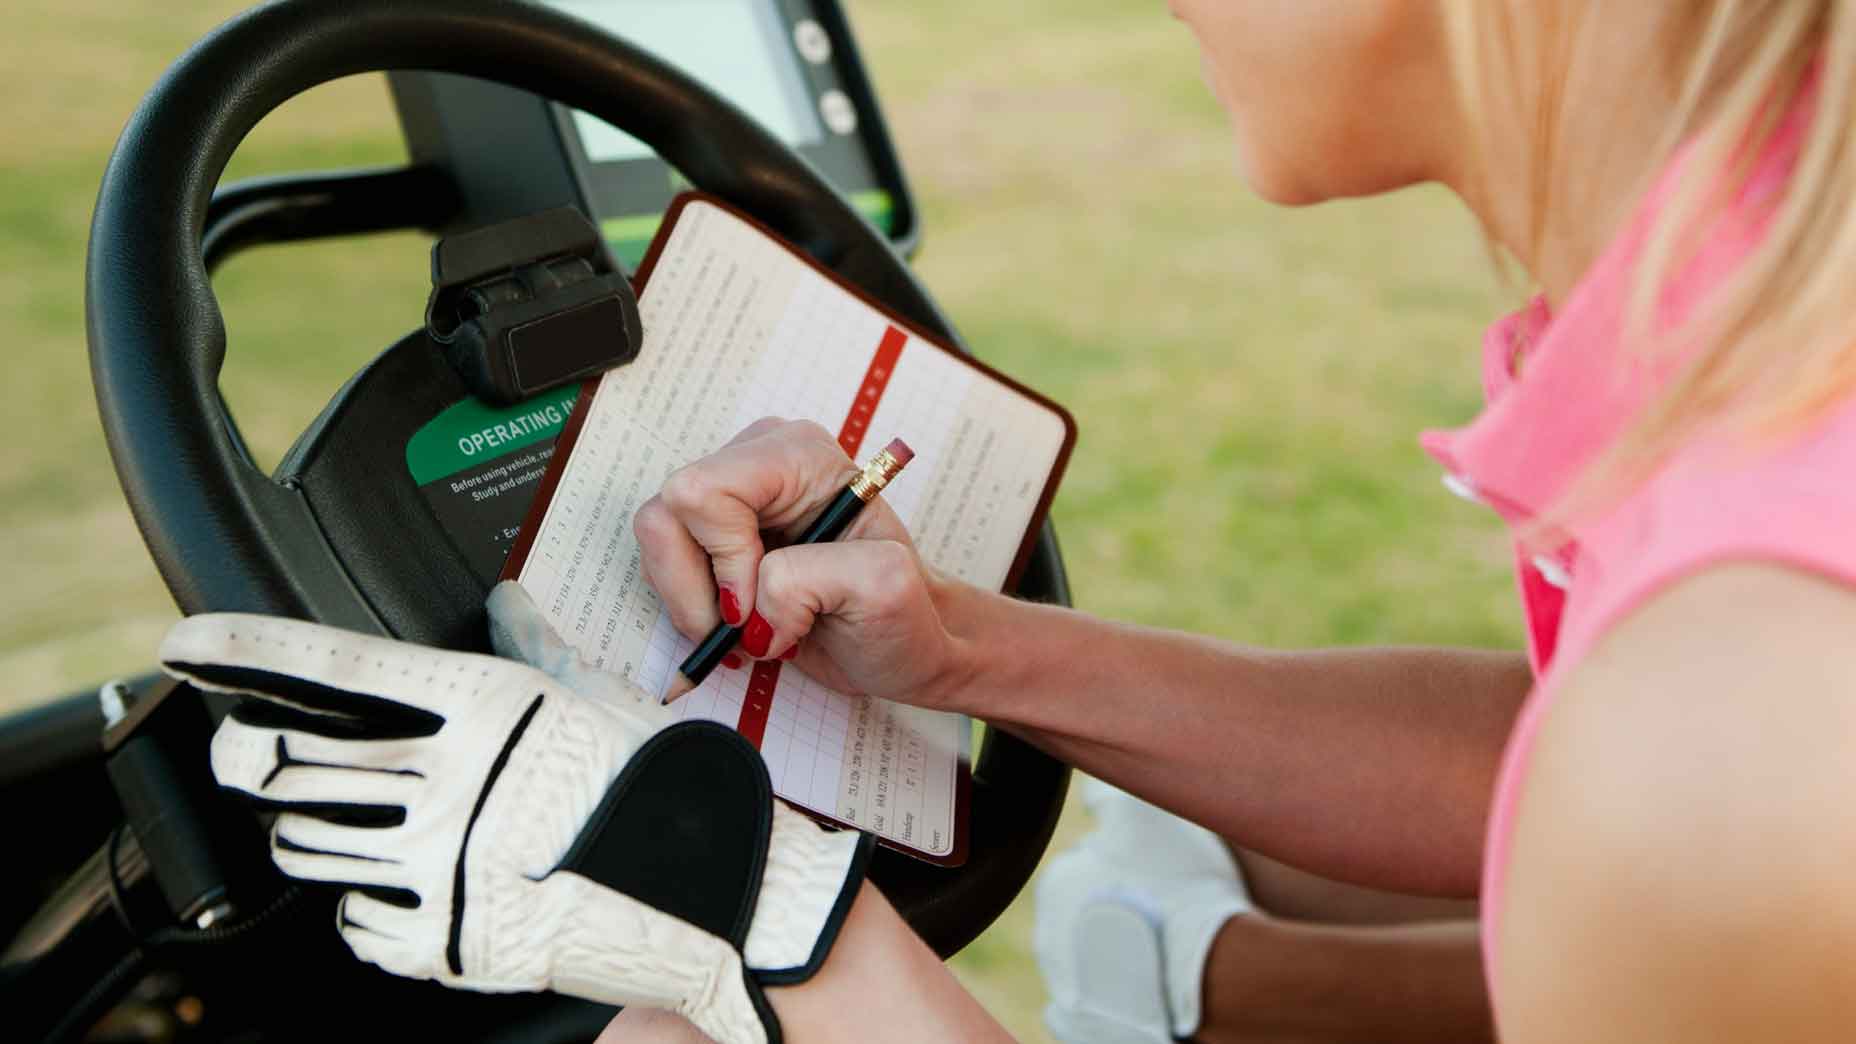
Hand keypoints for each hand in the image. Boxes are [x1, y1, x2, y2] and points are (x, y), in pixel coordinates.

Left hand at [168, 582, 871, 1043]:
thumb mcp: (597, 700)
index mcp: (484, 709)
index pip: (337, 667)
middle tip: (262, 756)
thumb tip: (503, 597)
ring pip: (306, 842)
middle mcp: (451, 783)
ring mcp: (443, 866)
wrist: (714, 890)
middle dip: (257, 755)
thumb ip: (534, 647)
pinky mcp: (444, 940)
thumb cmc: (661, 786)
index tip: (189, 642)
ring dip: (309, 829)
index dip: (247, 649)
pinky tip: (403, 886)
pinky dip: (361, 903)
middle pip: (292, 760)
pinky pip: (352, 920)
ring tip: (354, 826)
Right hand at [636, 418, 965, 706]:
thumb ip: (809, 579)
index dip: (720, 560)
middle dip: (698, 589)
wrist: (902, 643)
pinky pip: (665, 569)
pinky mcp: (713, 535)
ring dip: (695, 606)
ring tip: (753, 634)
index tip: (755, 610)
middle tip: (749, 632)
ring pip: (658, 543)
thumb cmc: (903, 614)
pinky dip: (694, 612)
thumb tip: (749, 606)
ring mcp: (732, 497)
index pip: (705, 491)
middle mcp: (759, 462)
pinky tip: (742, 629)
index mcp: (800, 455)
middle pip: (667, 515)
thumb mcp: (880, 589)